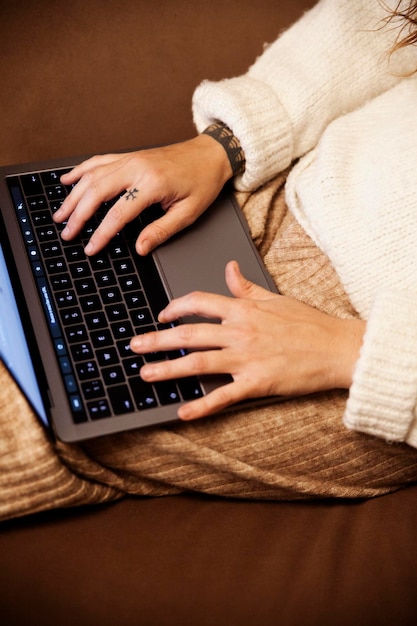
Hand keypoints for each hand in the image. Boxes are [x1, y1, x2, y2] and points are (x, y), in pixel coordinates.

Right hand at [54, 135, 231, 254]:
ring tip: (60, 214)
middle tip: (67, 233)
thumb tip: (140, 248)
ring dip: (73, 196)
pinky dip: (80, 171)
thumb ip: (161, 231)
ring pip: (92, 176)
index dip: (101, 234)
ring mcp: (131, 159)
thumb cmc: (202, 182)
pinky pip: (98, 161)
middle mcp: (137, 168)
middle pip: (96, 192)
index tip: (90, 248)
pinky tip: (67, 181)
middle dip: (78, 215)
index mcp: (152, 184)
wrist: (210, 154)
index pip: (118, 214)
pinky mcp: (129, 156)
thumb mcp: (188, 213)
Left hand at [130, 261, 365, 419]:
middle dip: (157, 340)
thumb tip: (229, 268)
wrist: (337, 348)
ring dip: (168, 369)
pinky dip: (202, 406)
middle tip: (134, 346)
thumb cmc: (309, 324)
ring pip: (198, 363)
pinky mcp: (257, 383)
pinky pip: (223, 396)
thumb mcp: (275, 298)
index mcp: (243, 310)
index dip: (175, 307)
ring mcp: (247, 358)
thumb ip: (246, 286)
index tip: (161, 314)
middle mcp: (240, 332)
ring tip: (145, 374)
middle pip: (189, 334)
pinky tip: (182, 412)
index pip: (199, 303)